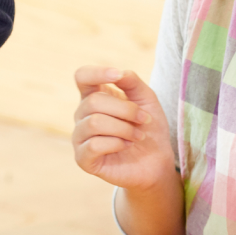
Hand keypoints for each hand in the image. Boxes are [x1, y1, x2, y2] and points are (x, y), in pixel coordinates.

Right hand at [72, 66, 174, 191]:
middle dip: (125, 110)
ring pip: (94, 123)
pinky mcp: (83, 159)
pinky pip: (94, 145)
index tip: (118, 75)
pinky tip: (126, 146)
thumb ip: (133, 83)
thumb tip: (119, 73)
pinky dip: (116, 144)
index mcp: (94, 96)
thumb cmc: (148, 128)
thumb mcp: (146, 100)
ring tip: (138, 135)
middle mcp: (82, 115)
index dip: (96, 73)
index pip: (82, 77)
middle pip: (93, 101)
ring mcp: (80, 137)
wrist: (156, 161)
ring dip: (123, 128)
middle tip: (144, 119)